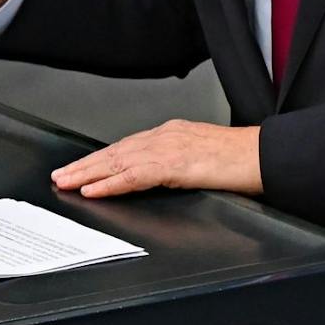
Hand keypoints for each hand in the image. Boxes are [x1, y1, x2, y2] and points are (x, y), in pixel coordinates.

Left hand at [51, 120, 262, 197]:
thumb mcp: (203, 159)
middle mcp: (164, 137)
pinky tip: (92, 190)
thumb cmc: (241, 161)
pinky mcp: (172, 165)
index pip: (127, 147)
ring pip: (116, 162)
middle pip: (115, 152)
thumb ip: (180, 166)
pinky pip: (133, 175)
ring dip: (87, 174)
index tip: (82, 168)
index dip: (101, 158)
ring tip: (66, 183)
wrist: (264, 155)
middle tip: (60, 176)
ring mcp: (167, 148)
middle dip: (85, 165)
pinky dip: (109, 183)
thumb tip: (164, 179)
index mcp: (172, 135)